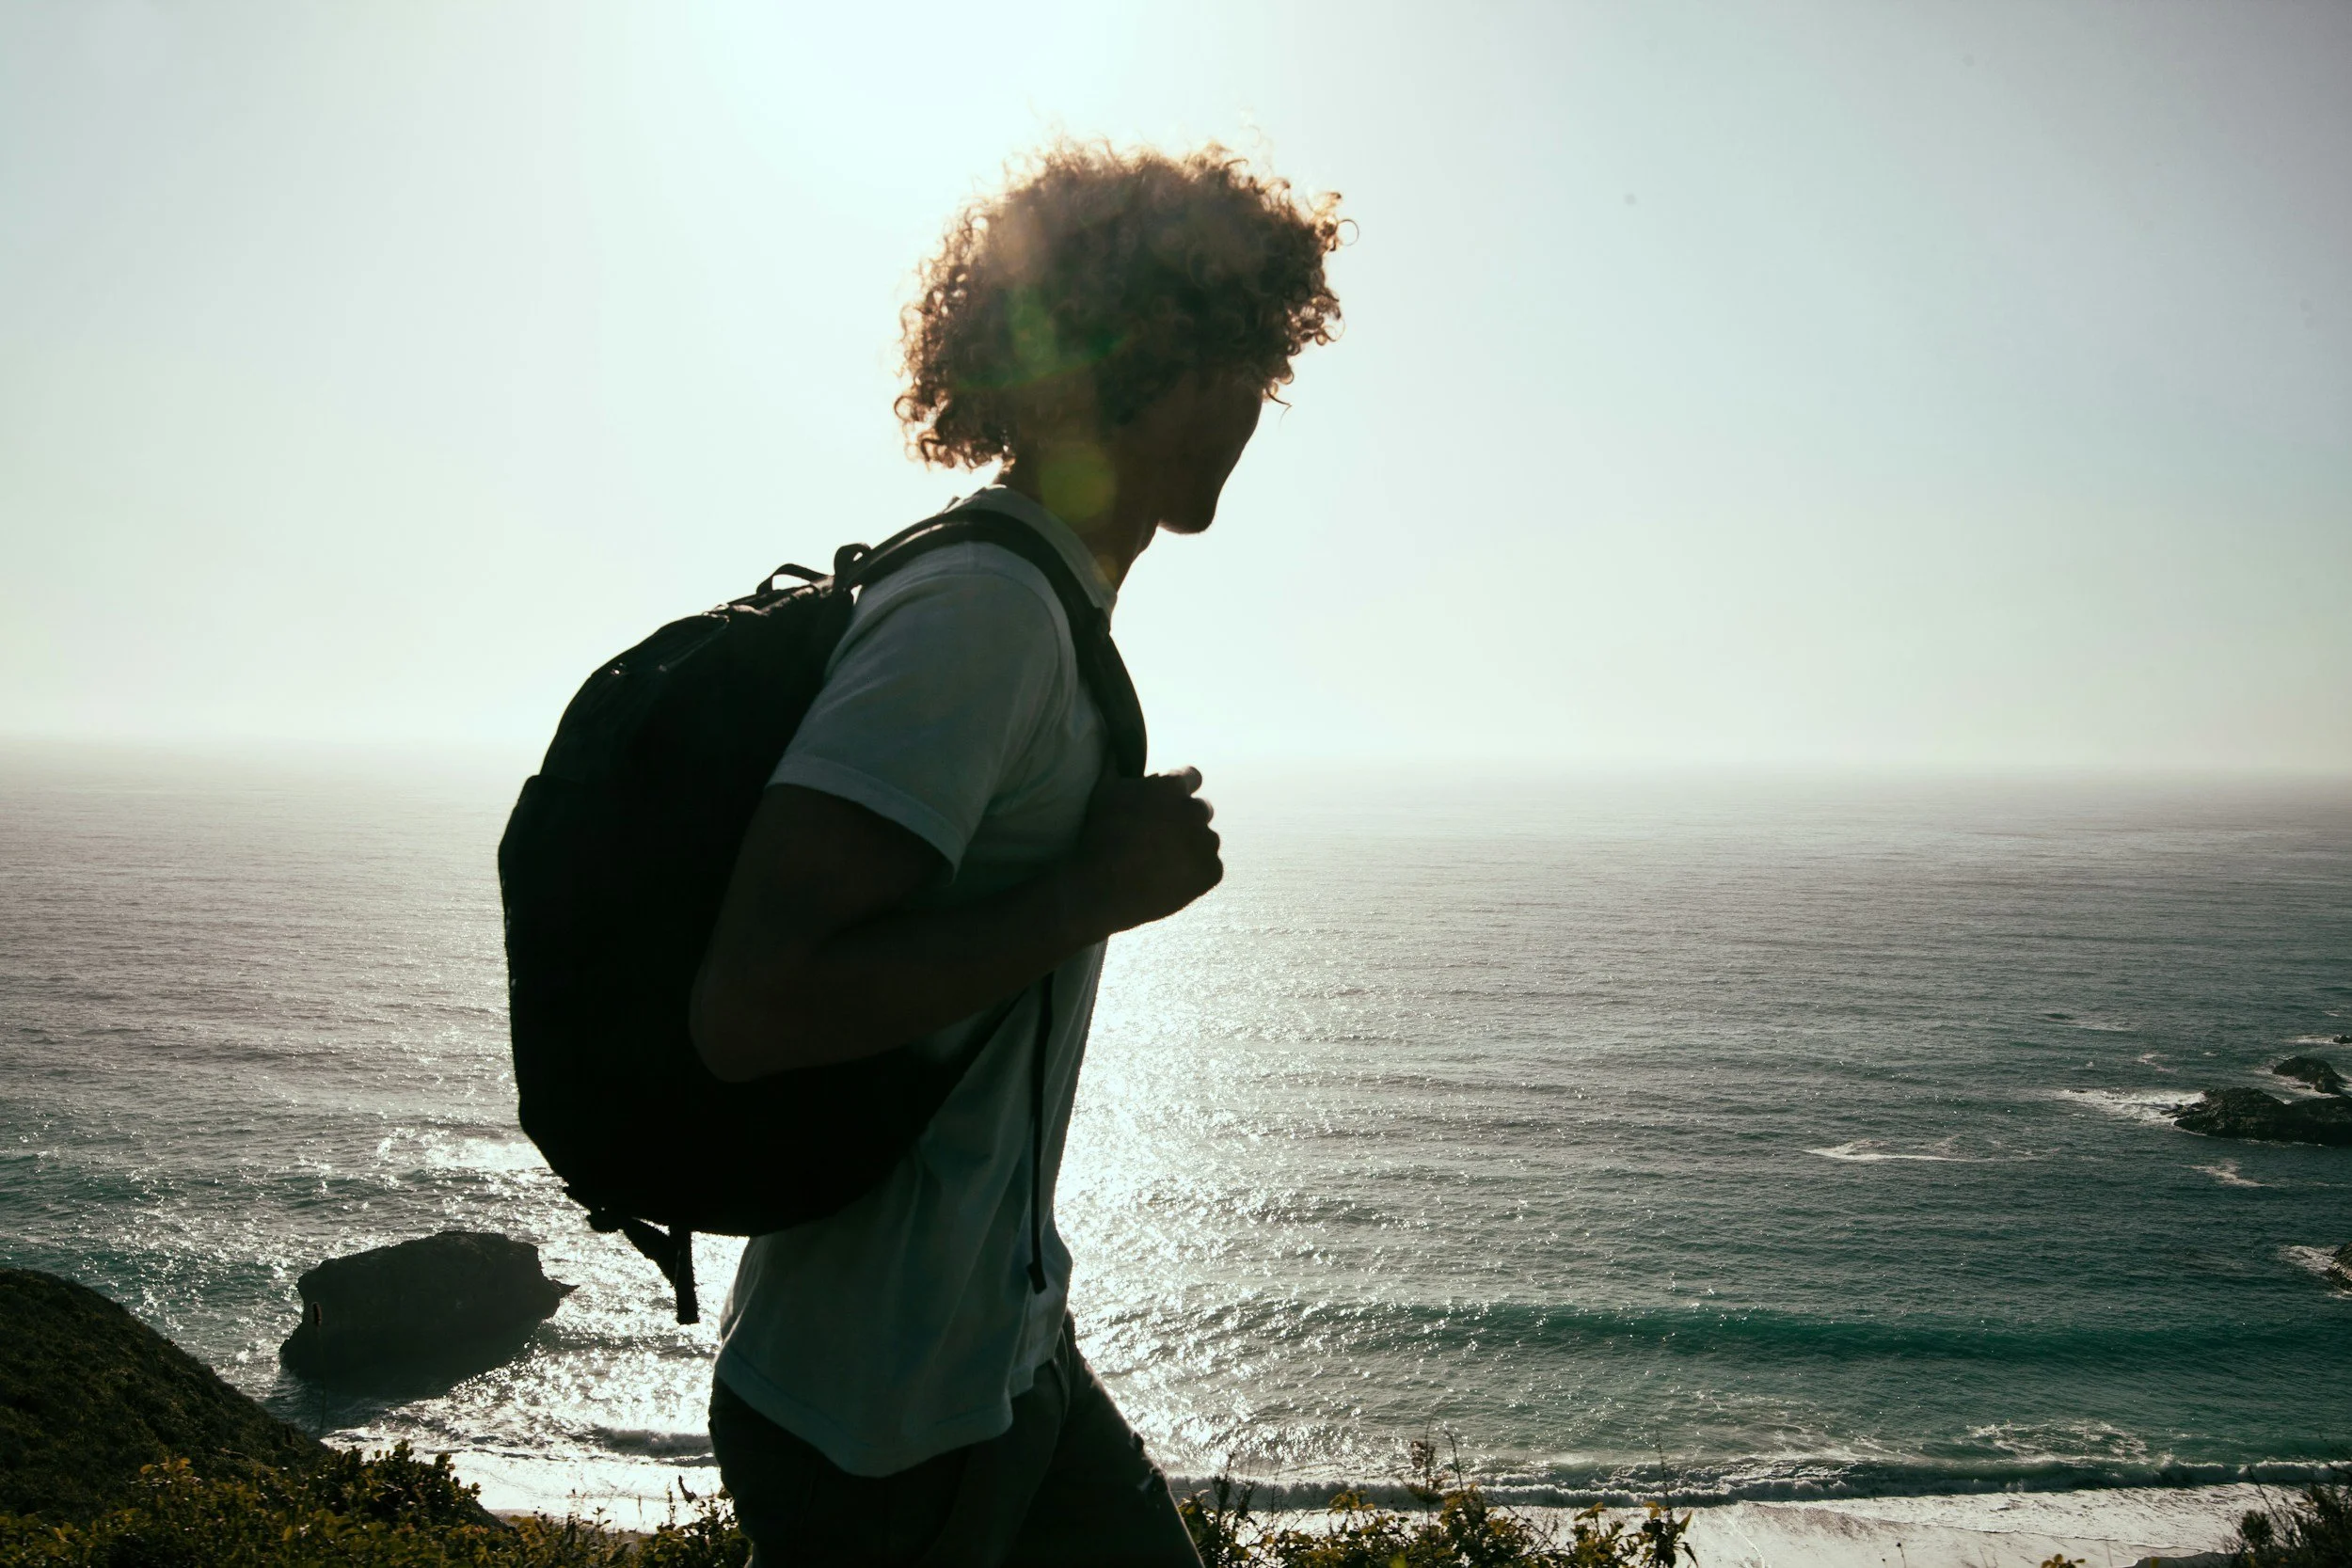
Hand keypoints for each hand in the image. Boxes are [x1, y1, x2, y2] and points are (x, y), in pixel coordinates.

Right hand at [1069, 767, 1222, 934]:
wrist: (1102, 888)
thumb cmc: (1099, 836)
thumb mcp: (1102, 791)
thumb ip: (1114, 762)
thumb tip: (1113, 742)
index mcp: (1173, 787)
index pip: (1192, 777)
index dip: (1180, 790)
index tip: (1168, 805)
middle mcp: (1195, 810)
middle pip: (1200, 811)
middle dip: (1185, 821)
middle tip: (1160, 840)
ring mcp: (1206, 842)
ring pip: (1205, 841)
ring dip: (1191, 848)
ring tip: (1163, 864)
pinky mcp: (1212, 872)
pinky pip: (1210, 869)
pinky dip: (1195, 876)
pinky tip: (1170, 881)